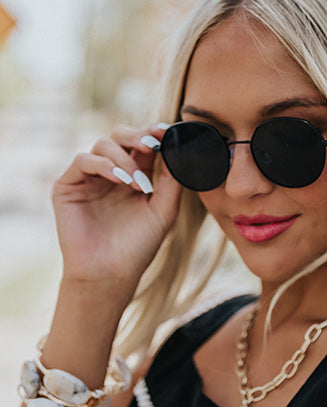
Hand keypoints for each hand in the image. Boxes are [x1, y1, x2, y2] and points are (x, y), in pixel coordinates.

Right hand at [52, 124, 182, 293]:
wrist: (110, 274)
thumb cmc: (138, 247)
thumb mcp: (164, 210)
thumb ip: (173, 180)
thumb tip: (179, 147)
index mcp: (134, 176)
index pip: (142, 145)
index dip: (154, 133)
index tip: (168, 131)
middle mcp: (110, 173)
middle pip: (120, 136)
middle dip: (138, 136)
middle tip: (152, 146)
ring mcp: (88, 178)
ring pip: (103, 144)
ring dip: (124, 159)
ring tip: (137, 184)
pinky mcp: (67, 186)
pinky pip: (82, 160)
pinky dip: (103, 165)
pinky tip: (120, 180)